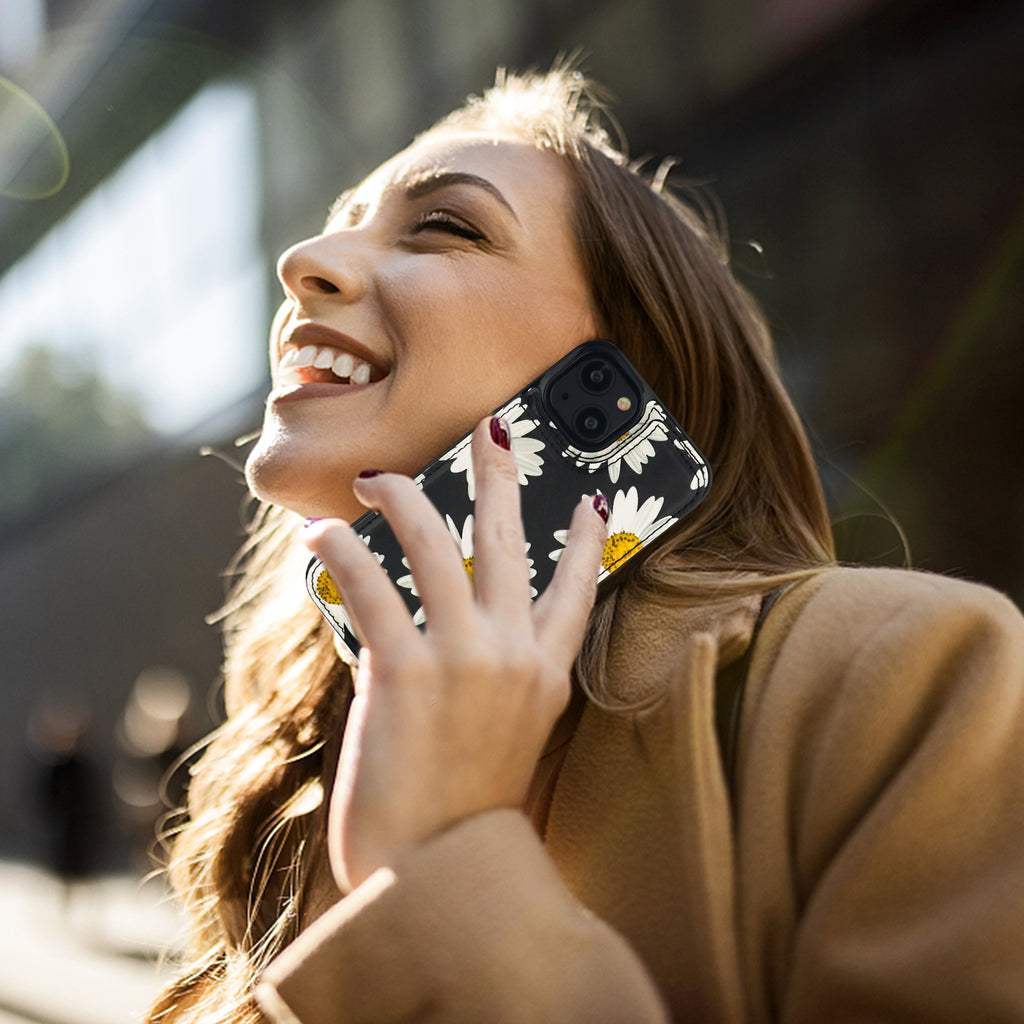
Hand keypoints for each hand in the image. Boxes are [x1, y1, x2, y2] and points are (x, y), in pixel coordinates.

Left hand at [303, 416, 608, 890]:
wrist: (437, 876)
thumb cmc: (461, 811)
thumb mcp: (504, 737)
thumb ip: (493, 677)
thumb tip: (438, 622)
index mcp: (546, 674)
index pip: (579, 587)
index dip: (585, 537)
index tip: (592, 499)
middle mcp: (515, 656)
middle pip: (511, 539)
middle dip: (499, 473)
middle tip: (491, 429)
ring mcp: (465, 659)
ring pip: (436, 542)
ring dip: (399, 498)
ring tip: (371, 480)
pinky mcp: (406, 671)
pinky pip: (370, 583)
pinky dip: (341, 549)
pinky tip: (321, 536)